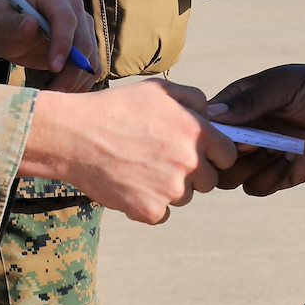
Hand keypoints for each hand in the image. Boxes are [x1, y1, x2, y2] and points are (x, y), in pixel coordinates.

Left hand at [0, 0, 101, 91]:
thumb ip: (14, 24)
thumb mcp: (2, 25)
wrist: (10, 33)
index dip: (63, 43)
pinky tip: (65, 92)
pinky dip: (82, 82)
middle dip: (72, 69)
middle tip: (54, 91)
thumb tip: (31, 24)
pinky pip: (92, 66)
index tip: (53, 67)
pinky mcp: (87, 45)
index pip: (66, 19)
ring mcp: (83, 26)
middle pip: (84, 41)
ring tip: (56, 94)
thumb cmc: (5, 25)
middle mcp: (74, 7)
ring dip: (77, 79)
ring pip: (91, 56)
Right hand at [21, 80, 236, 224]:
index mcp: (197, 132)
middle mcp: (189, 162)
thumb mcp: (159, 90)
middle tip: (163, 159)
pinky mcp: (150, 210)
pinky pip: (162, 214)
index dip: (215, 153)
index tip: (199, 152)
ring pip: (185, 197)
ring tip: (141, 167)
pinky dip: (149, 205)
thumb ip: (194, 100)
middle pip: (210, 181)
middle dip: (193, 173)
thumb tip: (213, 115)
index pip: (229, 155)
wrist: (75, 136)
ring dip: (170, 188)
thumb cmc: (116, 108)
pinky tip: (131, 184)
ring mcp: (171, 189)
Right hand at [207, 63, 304, 195]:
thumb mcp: (284, 85)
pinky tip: (290, 161)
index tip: (238, 131)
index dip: (213, 135)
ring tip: (276, 151)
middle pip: (213, 158)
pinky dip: (267, 179)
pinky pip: (255, 188)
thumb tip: (213, 115)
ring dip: (248, 169)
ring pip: (230, 178)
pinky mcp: (277, 175)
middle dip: (230, 156)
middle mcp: (243, 133)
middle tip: (256, 144)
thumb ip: (251, 99)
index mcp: (238, 107)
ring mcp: (259, 156)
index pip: (206, 126)